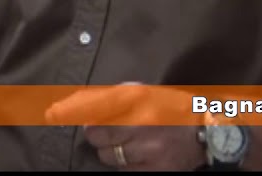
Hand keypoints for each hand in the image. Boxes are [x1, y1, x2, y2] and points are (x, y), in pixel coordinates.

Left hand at [46, 82, 204, 170]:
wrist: (207, 134)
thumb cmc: (170, 109)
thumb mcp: (144, 93)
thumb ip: (113, 96)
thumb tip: (79, 102)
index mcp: (139, 101)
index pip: (94, 108)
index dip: (73, 114)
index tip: (55, 115)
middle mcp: (142, 124)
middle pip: (97, 136)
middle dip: (96, 136)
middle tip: (101, 134)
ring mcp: (149, 150)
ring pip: (109, 157)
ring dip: (110, 153)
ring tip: (126, 146)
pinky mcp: (156, 170)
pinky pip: (125, 171)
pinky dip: (125, 165)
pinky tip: (135, 157)